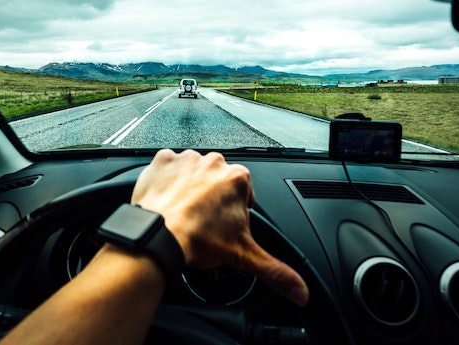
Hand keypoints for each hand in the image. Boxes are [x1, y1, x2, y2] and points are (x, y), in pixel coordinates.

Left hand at [131, 149, 308, 305]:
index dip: (234, 212)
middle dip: (212, 198)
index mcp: (238, 179)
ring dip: (189, 187)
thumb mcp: (243, 256)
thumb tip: (300, 291)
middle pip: (217, 181)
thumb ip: (276, 272)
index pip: (243, 194)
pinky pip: (168, 166)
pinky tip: (168, 198)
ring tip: (183, 212)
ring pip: (193, 172)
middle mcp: (213, 163)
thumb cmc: (197, 240)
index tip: (222, 225)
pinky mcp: (162, 161)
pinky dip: (167, 180)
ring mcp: (186, 160)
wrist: (158, 235)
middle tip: (202, 221)